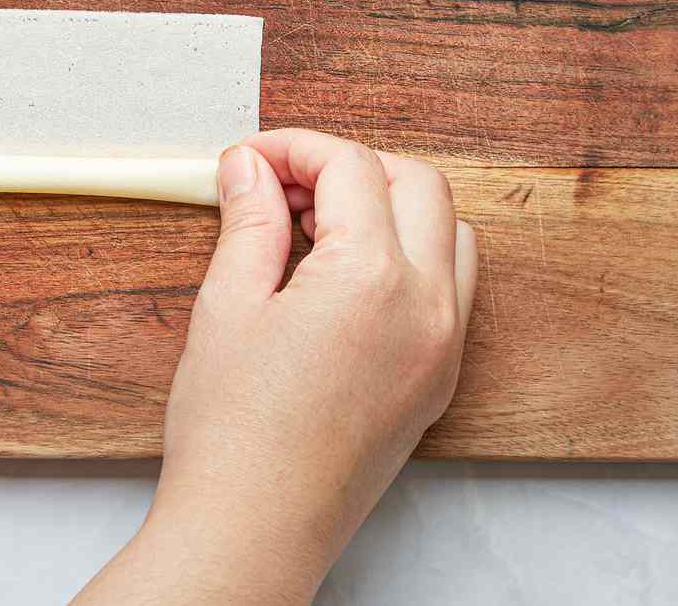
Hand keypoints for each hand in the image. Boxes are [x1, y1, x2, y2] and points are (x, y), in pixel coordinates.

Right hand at [77, 129, 475, 604]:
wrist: (254, 530)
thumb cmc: (232, 433)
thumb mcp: (227, 306)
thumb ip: (250, 222)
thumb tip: (249, 168)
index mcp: (373, 280)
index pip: (351, 167)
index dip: (294, 148)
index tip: (250, 160)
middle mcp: (427, 307)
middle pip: (416, 183)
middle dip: (349, 166)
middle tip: (281, 185)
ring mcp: (444, 347)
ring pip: (448, 231)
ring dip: (391, 207)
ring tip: (315, 228)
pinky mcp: (439, 381)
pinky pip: (451, 287)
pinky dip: (410, 256)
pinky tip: (343, 275)